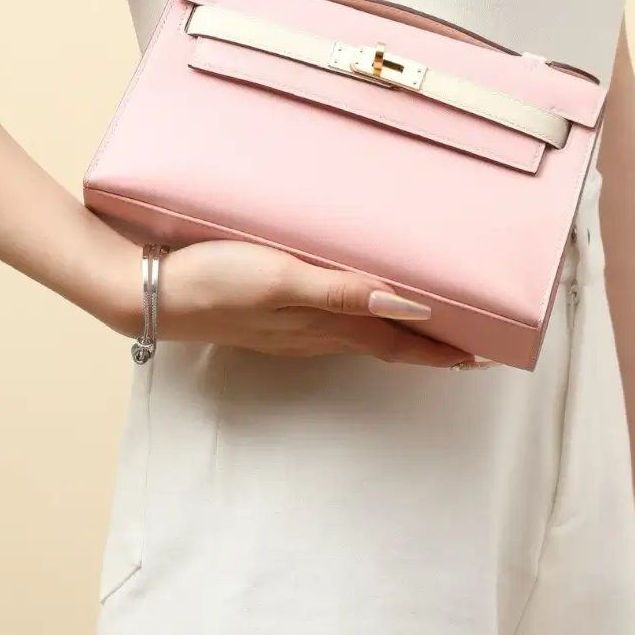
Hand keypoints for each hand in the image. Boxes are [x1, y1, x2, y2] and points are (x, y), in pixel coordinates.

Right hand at [120, 239, 478, 367]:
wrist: (147, 294)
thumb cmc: (212, 281)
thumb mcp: (280, 279)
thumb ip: (341, 292)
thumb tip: (409, 306)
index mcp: (323, 325)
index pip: (399, 342)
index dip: (443, 350)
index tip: (486, 355)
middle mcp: (313, 333)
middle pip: (386, 342)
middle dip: (430, 344)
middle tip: (472, 339)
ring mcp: (288, 328)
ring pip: (359, 333)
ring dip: (398, 331)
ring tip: (429, 321)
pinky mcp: (267, 314)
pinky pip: (330, 321)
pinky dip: (360, 316)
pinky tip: (357, 301)